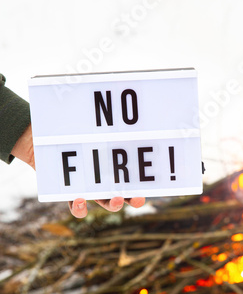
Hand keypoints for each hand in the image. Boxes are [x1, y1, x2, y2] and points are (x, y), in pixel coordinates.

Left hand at [11, 125, 144, 217]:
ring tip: (114, 200)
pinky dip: (79, 208)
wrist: (42, 136)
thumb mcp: (87, 118)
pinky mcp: (69, 191)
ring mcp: (89, 186)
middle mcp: (104, 177)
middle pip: (125, 192)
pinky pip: (76, 207)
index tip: (150, 185)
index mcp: (114, 162)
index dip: (143, 184)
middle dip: (133, 198)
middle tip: (137, 198)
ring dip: (112, 204)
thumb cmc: (69, 125)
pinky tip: (80, 201)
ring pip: (105, 202)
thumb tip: (118, 85)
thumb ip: (101, 112)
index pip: (134, 176)